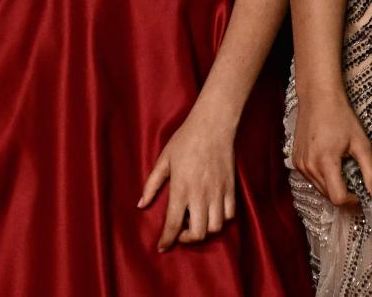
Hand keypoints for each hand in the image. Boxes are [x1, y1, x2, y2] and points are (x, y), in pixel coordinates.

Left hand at [138, 109, 236, 250]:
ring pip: (215, 227)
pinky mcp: (231, 188)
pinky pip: (229, 214)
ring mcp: (218, 192)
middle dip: (187, 239)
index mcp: (181, 188)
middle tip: (181, 232)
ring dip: (205, 231)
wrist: (213, 124)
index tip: (162, 247)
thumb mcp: (164, 160)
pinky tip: (212, 212)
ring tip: (197, 222)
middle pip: (198, 233)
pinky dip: (220, 220)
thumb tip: (141, 205)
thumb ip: (152, 185)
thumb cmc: (185, 139)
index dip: (167, 240)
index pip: (173, 224)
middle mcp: (200, 194)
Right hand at [290, 89, 371, 208]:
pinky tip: (330, 161)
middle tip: (356, 180)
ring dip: (334, 186)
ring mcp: (300, 164)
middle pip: (329, 196)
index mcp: (325, 162)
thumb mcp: (362, 143)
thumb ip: (371, 172)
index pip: (338, 198)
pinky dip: (323, 177)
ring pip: (319, 189)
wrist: (318, 97)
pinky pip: (311, 179)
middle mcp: (309, 166)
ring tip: (343, 168)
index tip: (363, 193)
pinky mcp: (295, 160)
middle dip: (345, 193)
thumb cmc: (341, 116)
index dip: (354, 200)